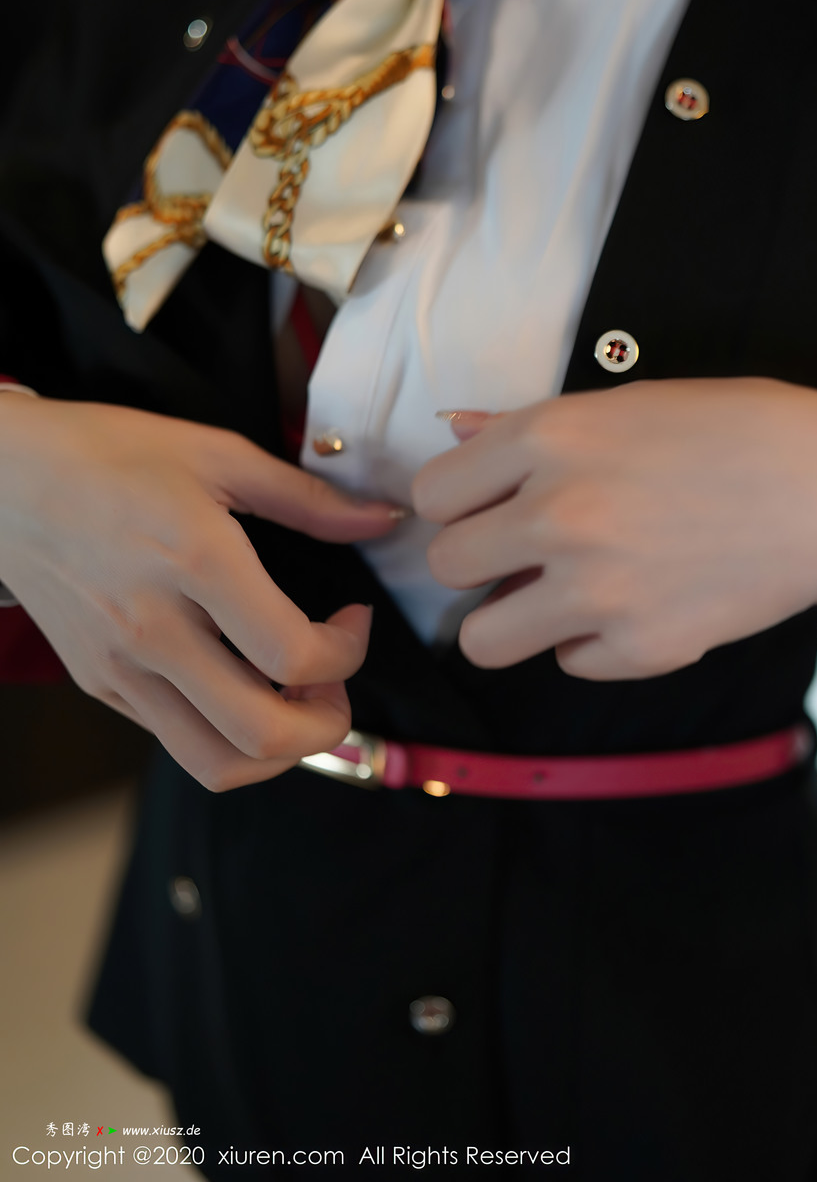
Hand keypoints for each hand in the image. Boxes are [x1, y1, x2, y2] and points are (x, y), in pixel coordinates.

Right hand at [0, 396, 404, 788]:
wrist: (2, 479)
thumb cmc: (104, 454)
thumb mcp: (215, 452)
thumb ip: (307, 496)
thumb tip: (380, 518)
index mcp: (195, 561)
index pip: (294, 655)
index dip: (348, 653)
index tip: (352, 621)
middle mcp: (154, 628)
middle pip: (262, 733)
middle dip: (327, 726)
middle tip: (335, 685)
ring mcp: (120, 667)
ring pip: (215, 762)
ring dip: (277, 750)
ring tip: (293, 701)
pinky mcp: (99, 684)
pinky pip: (174, 740)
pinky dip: (224, 733)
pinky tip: (238, 684)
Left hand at [412, 378, 816, 679]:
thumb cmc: (739, 431)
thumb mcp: (628, 403)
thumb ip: (528, 425)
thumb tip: (454, 431)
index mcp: (550, 439)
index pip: (433, 493)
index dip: (458, 501)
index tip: (485, 506)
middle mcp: (558, 514)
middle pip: (446, 565)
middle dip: (477, 560)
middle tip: (520, 553)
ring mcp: (596, 589)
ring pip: (484, 638)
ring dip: (511, 619)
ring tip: (554, 596)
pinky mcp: (640, 648)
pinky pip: (568, 662)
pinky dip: (591, 643)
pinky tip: (633, 606)